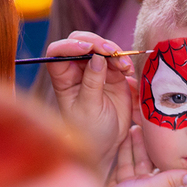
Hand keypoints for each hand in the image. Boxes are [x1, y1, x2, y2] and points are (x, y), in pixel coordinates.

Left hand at [45, 32, 134, 171]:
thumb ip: (92, 82)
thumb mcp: (89, 108)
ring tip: (124, 66)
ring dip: (114, 51)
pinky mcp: (112, 74)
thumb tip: (97, 58)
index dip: (70, 45)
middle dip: (96, 43)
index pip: (58, 52)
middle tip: (110, 51)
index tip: (87, 49)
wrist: (107, 144)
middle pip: (80, 42)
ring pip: (101, 47)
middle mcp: (76, 70)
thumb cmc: (90, 131)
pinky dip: (124, 60)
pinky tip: (129, 70)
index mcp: (63, 78)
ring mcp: (94, 70)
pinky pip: (117, 58)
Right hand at [106, 125, 186, 186]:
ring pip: (130, 161)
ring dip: (130, 146)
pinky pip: (117, 166)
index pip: (160, 165)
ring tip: (131, 127)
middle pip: (144, 161)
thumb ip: (172, 180)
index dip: (160, 150)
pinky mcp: (113, 186)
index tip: (160, 133)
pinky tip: (117, 141)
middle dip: (143, 144)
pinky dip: (118, 154)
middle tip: (142, 124)